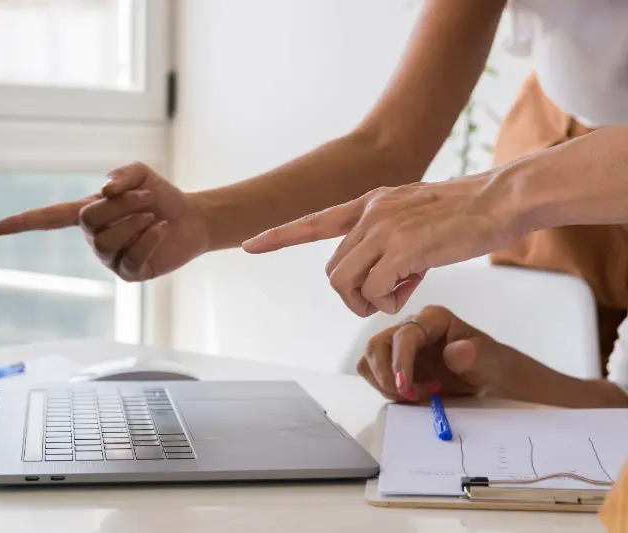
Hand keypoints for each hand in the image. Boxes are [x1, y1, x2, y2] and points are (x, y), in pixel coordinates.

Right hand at [0, 163, 209, 280]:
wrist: (191, 218)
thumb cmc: (161, 196)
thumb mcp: (141, 175)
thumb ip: (122, 175)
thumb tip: (103, 190)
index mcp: (88, 214)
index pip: (50, 219)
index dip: (24, 223)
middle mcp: (94, 238)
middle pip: (89, 222)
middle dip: (120, 207)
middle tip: (147, 198)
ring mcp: (110, 259)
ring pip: (108, 242)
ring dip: (136, 222)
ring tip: (154, 216)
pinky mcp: (131, 273)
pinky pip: (131, 258)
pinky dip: (149, 239)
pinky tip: (161, 230)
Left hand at [243, 174, 521, 315]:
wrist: (500, 200)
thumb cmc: (464, 214)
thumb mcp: (415, 218)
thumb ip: (388, 240)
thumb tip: (379, 280)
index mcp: (369, 204)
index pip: (312, 221)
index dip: (278, 236)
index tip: (249, 245)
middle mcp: (369, 213)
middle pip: (332, 272)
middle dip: (354, 294)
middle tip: (388, 296)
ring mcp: (384, 229)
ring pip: (346, 283)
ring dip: (370, 300)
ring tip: (403, 290)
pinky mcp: (403, 248)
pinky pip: (376, 291)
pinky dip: (392, 300)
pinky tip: (416, 285)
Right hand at [360, 306, 505, 401]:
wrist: (489, 377)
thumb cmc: (491, 364)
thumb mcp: (491, 360)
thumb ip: (475, 354)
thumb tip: (454, 350)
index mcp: (433, 319)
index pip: (404, 335)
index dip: (400, 361)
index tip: (404, 387)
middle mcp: (410, 327)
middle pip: (376, 345)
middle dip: (386, 375)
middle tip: (410, 395)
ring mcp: (398, 345)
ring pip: (369, 359)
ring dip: (384, 383)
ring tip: (414, 395)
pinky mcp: (393, 362)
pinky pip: (372, 373)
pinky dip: (384, 388)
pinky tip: (410, 394)